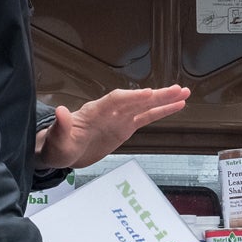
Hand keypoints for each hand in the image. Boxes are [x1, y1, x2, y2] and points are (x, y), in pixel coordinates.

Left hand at [36, 86, 190, 169]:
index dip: (131, 97)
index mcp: (94, 112)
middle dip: (156, 95)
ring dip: (164, 100)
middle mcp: (110, 111)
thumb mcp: (57, 140)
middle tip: (177, 89)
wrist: (60, 152)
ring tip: (184, 93)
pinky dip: (161, 112)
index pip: (115, 100)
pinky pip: (146, 118)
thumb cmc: (57, 145)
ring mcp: (119, 118)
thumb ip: (61, 126)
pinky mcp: (125, 127)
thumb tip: (61, 111)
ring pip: (145, 106)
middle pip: (136, 100)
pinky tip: (177, 106)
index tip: (147, 94)